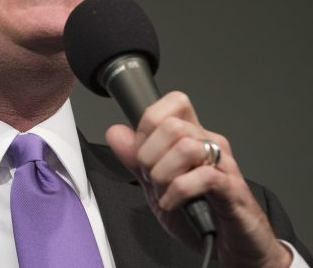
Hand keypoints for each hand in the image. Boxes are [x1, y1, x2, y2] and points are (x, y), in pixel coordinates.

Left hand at [105, 91, 291, 267]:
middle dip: (149, 155)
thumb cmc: (200, 215)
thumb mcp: (157, 186)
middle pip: (172, 126)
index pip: (174, 102)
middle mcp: (210, 145)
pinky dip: (178, 192)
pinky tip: (172, 203)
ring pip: (186, 148)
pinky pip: (203, 177)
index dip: (149, 124)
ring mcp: (224, 166)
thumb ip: (136, 159)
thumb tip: (115, 132)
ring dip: (163, 175)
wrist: (232, 247)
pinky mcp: (233, 191)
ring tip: (163, 192)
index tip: (143, 151)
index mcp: (193, 138)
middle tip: (152, 178)